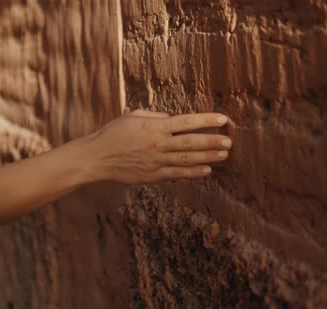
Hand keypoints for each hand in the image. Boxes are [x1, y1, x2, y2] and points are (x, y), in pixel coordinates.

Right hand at [86, 110, 231, 183]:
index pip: (185, 122)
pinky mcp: (153, 175)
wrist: (97, 158)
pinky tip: (206, 170)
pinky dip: (193, 172)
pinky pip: (177, 173)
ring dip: (208, 157)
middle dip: (212, 141)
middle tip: (229, 141)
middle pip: (191, 142)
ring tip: (224, 155)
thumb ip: (155, 116)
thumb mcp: (133, 116)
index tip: (222, 119)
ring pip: (187, 159)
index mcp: (154, 126)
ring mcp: (156, 161)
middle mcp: (158, 144)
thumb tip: (173, 119)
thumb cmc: (114, 133)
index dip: (206, 120)